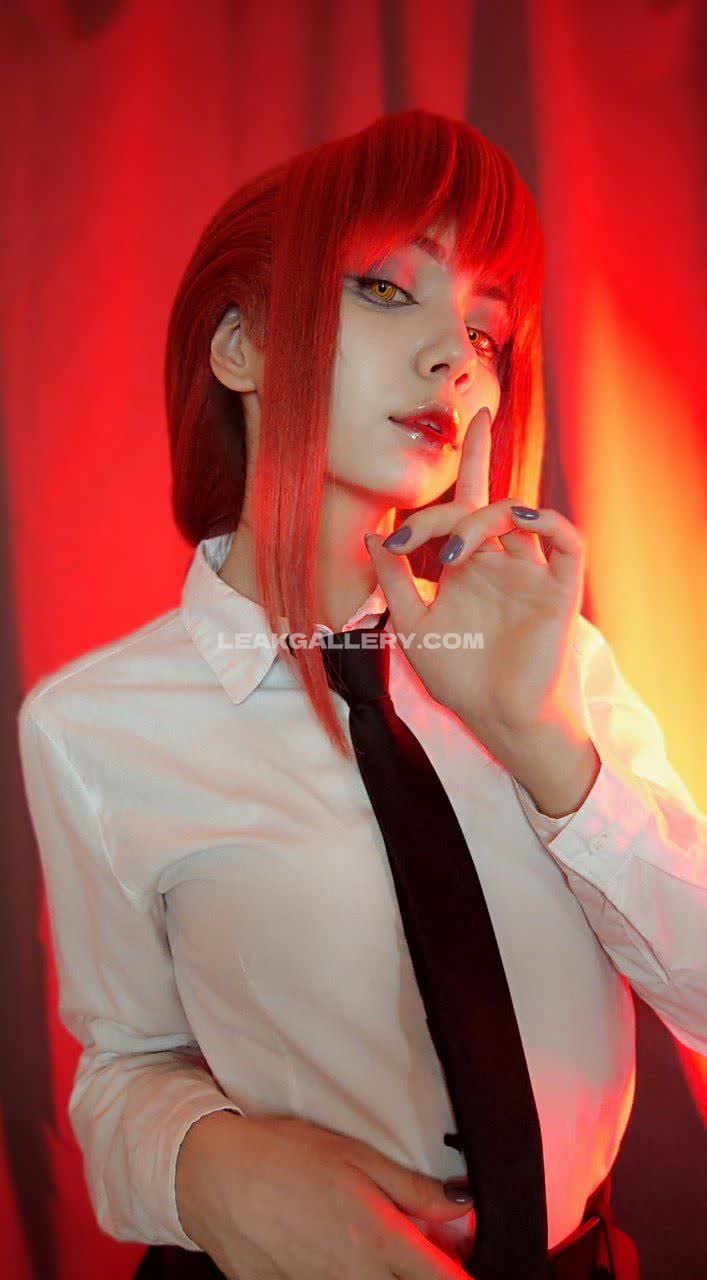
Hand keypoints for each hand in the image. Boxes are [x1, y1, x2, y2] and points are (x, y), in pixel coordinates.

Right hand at [175, 1111, 475, 1277]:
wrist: (212, 1177)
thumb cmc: (284, 1155)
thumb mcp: (355, 1156)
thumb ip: (413, 1189)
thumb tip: (462, 1207)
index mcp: (378, 1239)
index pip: (441, 1279)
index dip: (459, 1274)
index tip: (462, 1264)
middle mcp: (356, 1279)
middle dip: (414, 1273)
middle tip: (409, 1246)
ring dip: (379, 1273)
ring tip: (355, 1241)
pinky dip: (341, 1275)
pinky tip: (322, 1248)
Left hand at [364, 406, 587, 772]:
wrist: (497, 717)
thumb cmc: (459, 677)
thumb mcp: (413, 626)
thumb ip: (394, 581)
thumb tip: (371, 534)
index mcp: (468, 565)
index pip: (462, 504)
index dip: (442, 488)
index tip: (393, 537)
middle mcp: (500, 561)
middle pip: (490, 497)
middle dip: (465, 473)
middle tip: (415, 530)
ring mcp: (531, 573)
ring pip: (517, 514)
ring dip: (481, 519)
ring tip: (451, 554)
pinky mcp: (559, 589)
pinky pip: (567, 540)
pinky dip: (547, 520)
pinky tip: (516, 520)